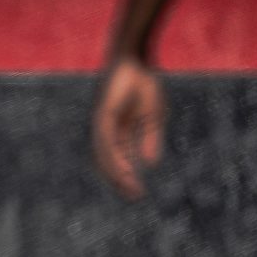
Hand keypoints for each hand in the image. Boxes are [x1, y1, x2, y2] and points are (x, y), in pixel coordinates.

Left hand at [93, 56, 165, 199]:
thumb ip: (150, 139)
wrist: (134, 60)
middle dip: (121, 180)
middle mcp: (107, 130)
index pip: (120, 159)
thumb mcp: (153, 116)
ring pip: (106, 154)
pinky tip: (122, 168)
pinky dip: (113, 155)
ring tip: (128, 187)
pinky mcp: (103, 115)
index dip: (128, 176)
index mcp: (119, 131)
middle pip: (110, 161)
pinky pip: (106, 140)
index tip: (138, 193)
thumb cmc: (143, 84)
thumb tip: (150, 164)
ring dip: (116, 172)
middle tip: (133, 196)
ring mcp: (102, 123)